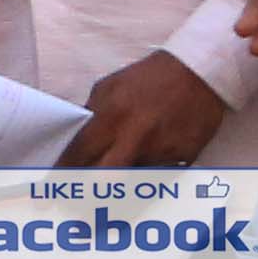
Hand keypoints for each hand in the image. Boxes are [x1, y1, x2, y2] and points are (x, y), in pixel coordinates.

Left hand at [57, 53, 235, 171]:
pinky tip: (145, 166)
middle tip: (82, 186)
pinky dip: (148, 173)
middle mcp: (135, 137)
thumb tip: (77, 138)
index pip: (80, 153)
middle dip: (89, 184)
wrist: (198, 72)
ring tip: (115, 176)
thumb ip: (92, 113)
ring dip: (121, 179)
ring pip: (131, 180)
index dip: (66, 167)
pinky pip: (158, 175)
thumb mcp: (110, 86)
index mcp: (112, 115)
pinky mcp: (182, 158)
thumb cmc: (149, 78)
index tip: (60, 175)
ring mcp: (160, 151)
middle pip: (103, 178)